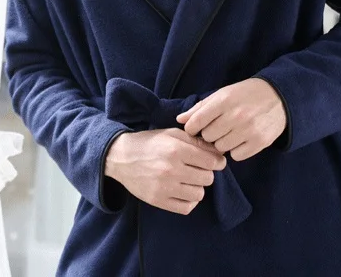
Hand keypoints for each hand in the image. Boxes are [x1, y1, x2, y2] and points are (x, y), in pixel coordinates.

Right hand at [105, 128, 226, 214]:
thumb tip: (218, 153)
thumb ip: (195, 142)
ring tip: (188, 179)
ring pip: (199, 194)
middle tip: (197, 168)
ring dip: (197, 186)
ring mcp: (165, 187)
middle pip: (207, 178)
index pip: (211, 161)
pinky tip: (183, 191)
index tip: (215, 160)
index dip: (217, 161)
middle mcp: (171, 169)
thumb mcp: (172, 134)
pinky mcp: (158, 201)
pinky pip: (186, 208)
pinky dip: (189, 201)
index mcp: (176, 150)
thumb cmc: (150, 142)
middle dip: (206, 172)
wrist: (122, 157)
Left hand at [176, 78, 286, 160]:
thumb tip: (180, 120)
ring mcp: (249, 130)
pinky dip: (236, 150)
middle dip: (209, 134)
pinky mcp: (259, 142)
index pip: (196, 122)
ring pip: (220, 148)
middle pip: (207, 137)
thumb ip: (201, 108)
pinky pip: (236, 156)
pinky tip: (240, 139)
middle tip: (217, 128)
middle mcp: (236, 115)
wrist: (278, 97)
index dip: (192, 127)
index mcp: (224, 101)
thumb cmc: (245, 95)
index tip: (196, 127)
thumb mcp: (222, 94)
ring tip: (230, 132)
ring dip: (222, 143)